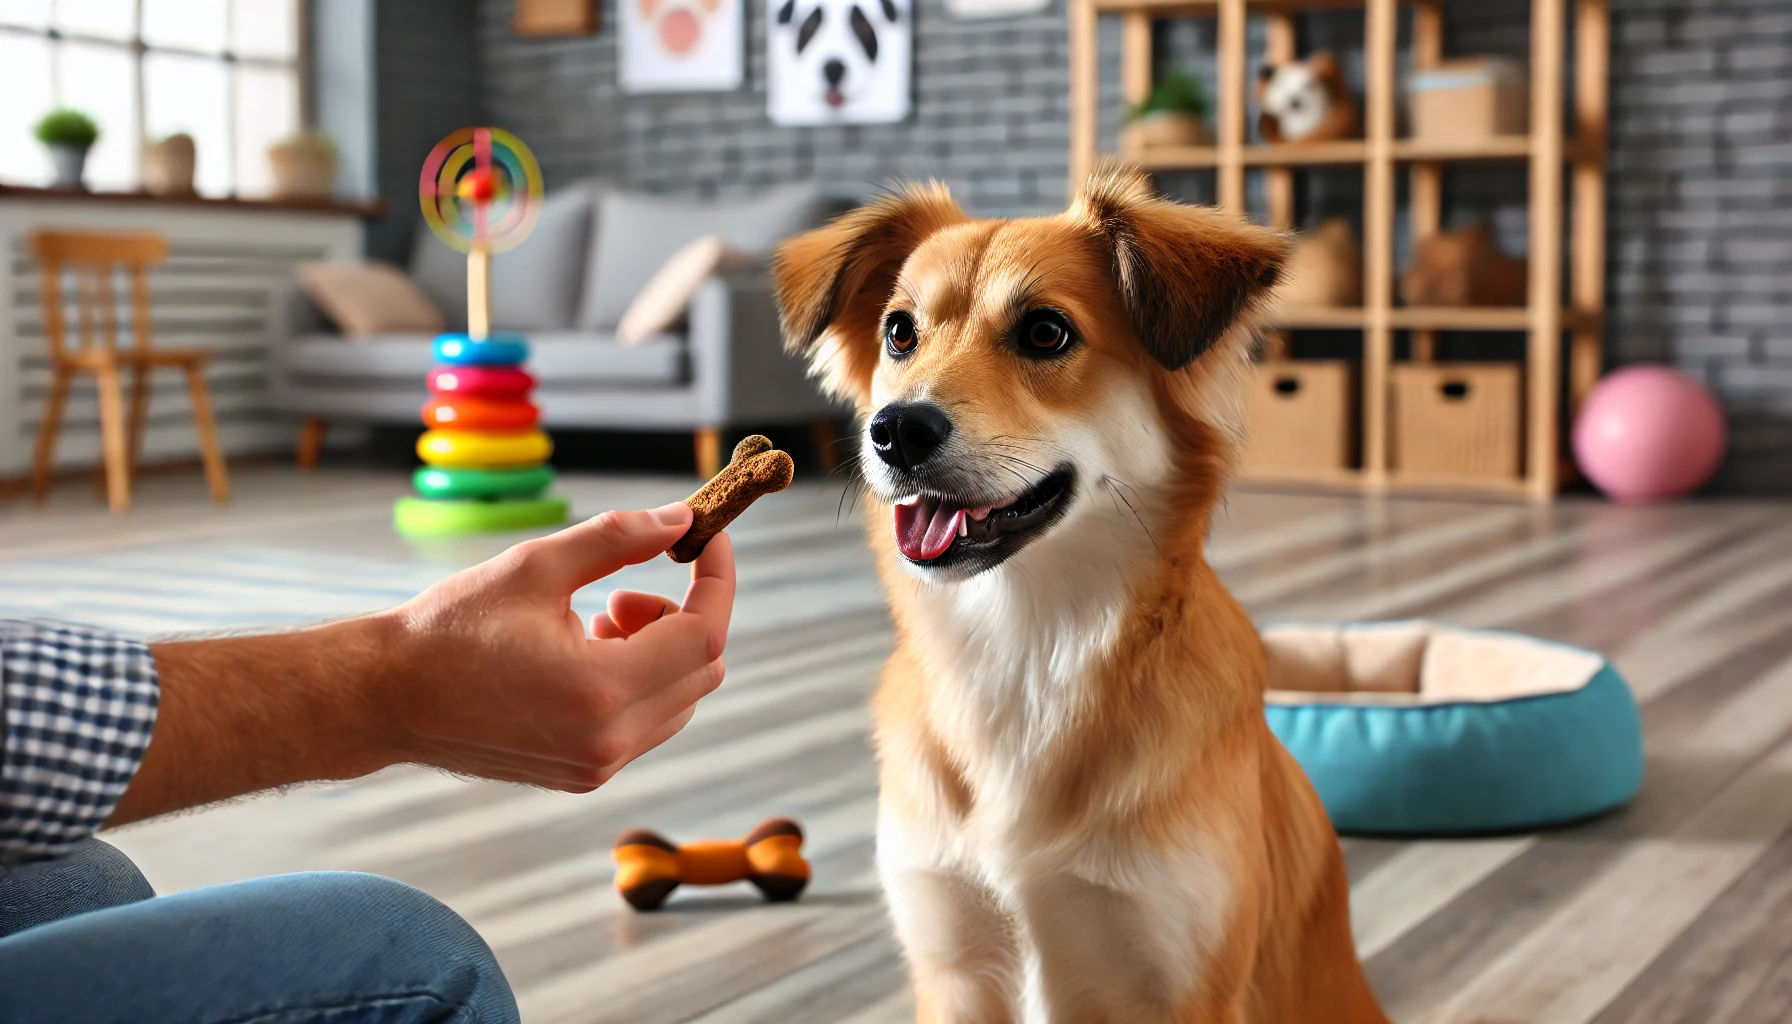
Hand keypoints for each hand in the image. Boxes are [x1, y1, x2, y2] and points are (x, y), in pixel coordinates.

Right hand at [113, 505, 733, 827]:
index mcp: (600, 689)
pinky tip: (581, 651)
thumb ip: (619, 539)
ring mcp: (598, 765)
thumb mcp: (537, 566)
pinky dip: (640, 679)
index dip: (717, 578)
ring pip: (681, 697)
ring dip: (660, 646)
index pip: (704, 633)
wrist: (386, 698)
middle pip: (702, 668)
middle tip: (624, 585)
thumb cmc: (450, 627)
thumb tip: (681, 519)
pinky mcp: (584, 774)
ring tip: (595, 617)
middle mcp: (608, 740)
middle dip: (684, 612)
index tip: (706, 538)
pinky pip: (649, 722)